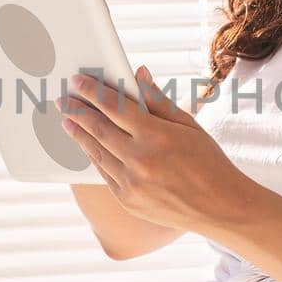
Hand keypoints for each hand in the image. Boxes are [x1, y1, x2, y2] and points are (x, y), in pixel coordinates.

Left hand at [55, 64, 249, 233]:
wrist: (220, 207)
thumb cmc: (208, 161)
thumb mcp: (189, 125)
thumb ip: (158, 101)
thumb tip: (138, 75)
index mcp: (156, 135)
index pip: (114, 106)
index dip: (92, 91)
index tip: (77, 81)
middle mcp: (139, 159)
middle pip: (98, 128)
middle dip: (76, 111)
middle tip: (62, 100)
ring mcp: (131, 183)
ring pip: (96, 152)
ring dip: (79, 135)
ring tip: (67, 122)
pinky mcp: (128, 201)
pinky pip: (104, 174)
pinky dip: (94, 157)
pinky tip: (89, 147)